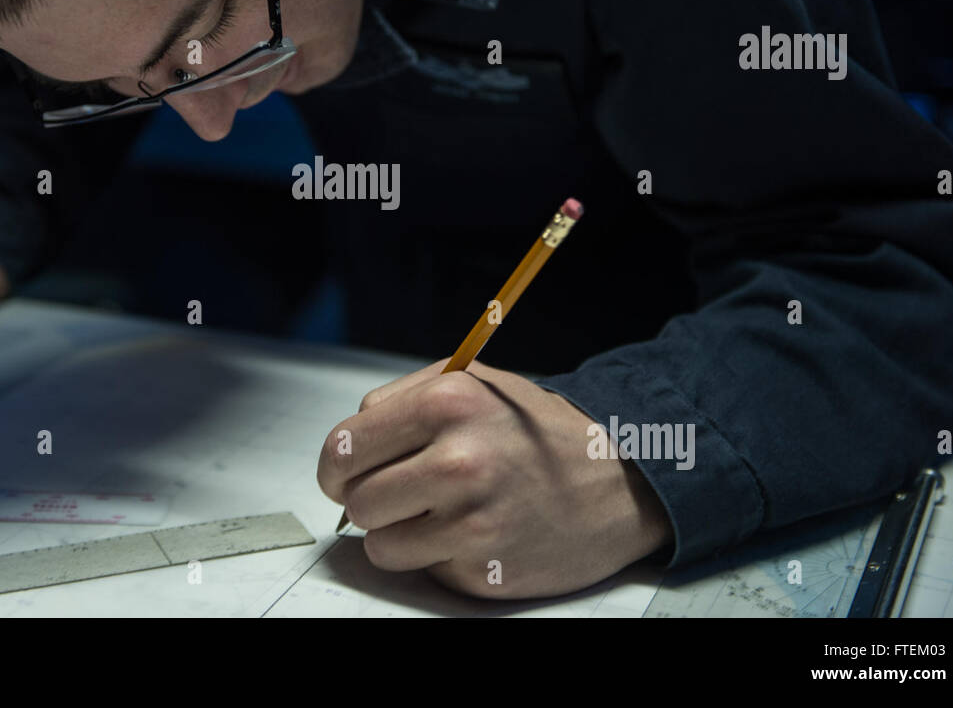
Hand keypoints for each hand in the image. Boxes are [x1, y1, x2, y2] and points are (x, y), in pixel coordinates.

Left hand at [318, 359, 672, 598]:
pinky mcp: (485, 566)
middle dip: (370, 499)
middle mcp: (458, 458)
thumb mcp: (472, 383)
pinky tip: (472, 532)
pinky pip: (422, 569)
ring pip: (379, 544)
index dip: (337, 466)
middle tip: (402, 493)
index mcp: (446, 401)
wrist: (615, 478)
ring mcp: (473, 518)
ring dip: (399, 534)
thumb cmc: (534, 430)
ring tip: (440, 513)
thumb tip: (345, 447)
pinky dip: (436, 557)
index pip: (344, 446)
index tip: (346, 474)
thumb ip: (401, 401)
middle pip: (356, 499)